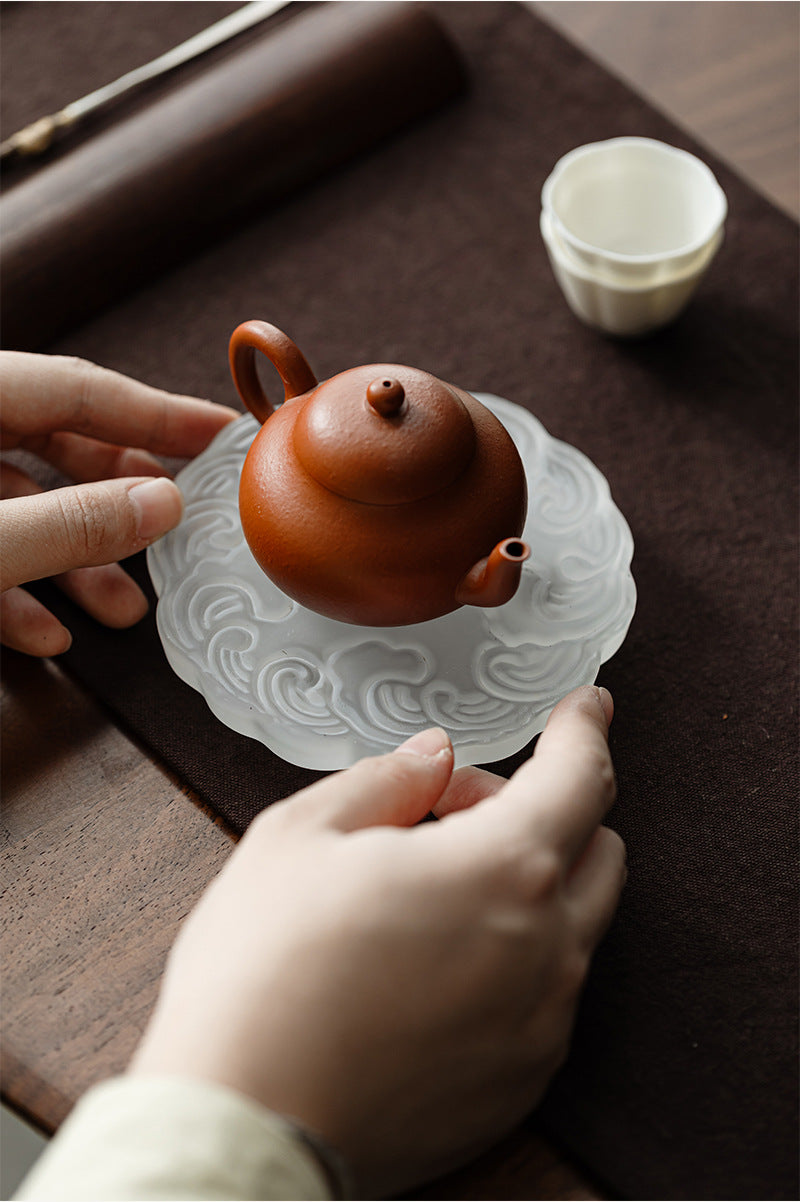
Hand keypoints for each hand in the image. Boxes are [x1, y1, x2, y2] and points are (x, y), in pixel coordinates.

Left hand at [0, 352, 237, 654]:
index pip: (79, 390)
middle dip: (120, 498)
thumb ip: (66, 525)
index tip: (222, 433)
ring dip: (73, 561)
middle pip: (54, 442)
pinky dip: (14, 589)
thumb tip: (161, 505)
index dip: (158, 413)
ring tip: (123, 609)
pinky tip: (46, 633)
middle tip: (178, 522)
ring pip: (18, 505)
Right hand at [130, 685, 625, 1195]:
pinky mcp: (522, 1083)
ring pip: (576, 923)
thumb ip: (386, 781)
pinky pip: (548, 994)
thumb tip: (434, 758)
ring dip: (529, 883)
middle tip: (457, 807)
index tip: (586, 708)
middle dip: (544, 808)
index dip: (583, 729)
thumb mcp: (300, 837)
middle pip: (597, 848)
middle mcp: (545, 949)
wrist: (246, 1126)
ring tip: (432, 889)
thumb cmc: (262, 975)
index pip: (580, 778)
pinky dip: (515, 955)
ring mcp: (540, 1023)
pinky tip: (434, 963)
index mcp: (503, 871)